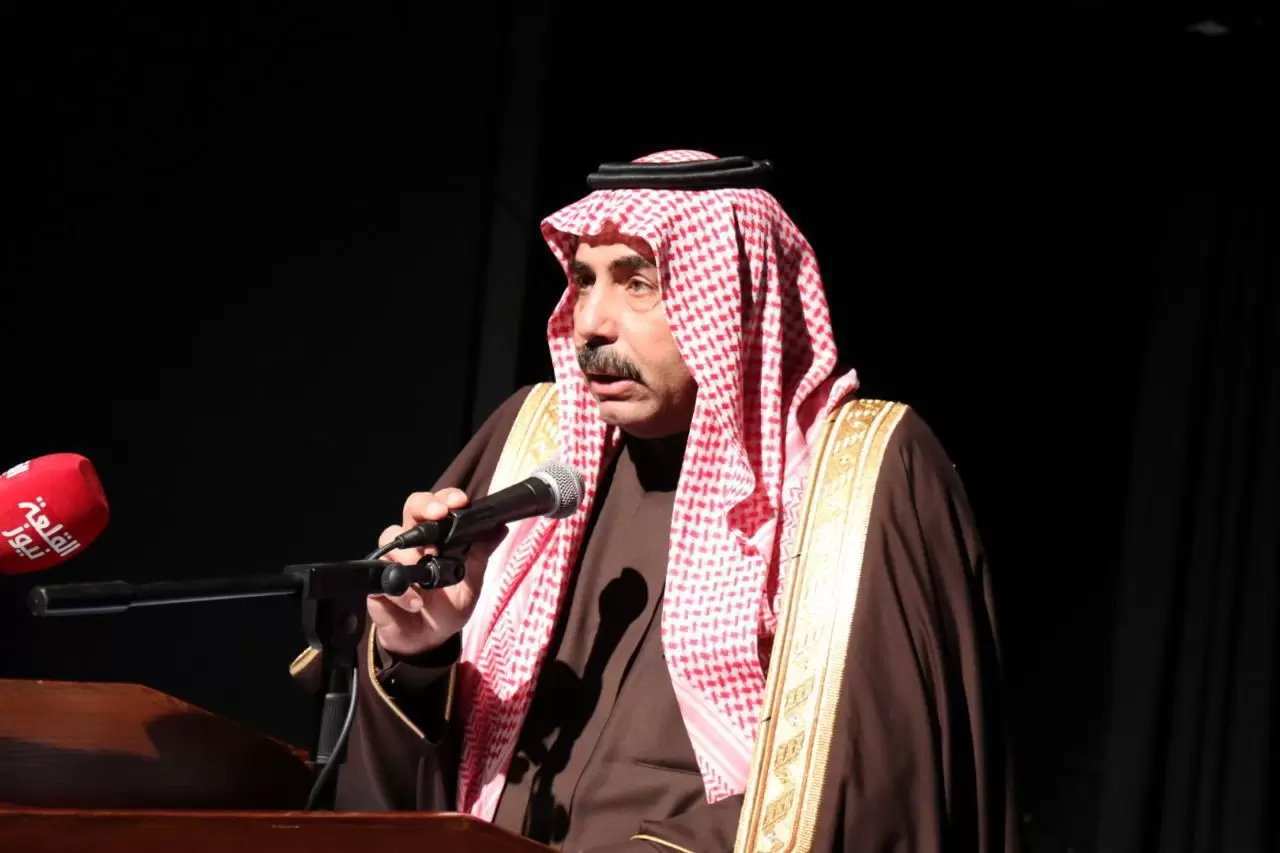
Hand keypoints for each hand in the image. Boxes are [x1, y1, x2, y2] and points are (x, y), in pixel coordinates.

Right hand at [368, 487, 505, 656]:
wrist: (429, 640)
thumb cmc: (448, 605)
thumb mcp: (471, 581)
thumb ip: (481, 554)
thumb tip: (500, 528)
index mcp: (436, 537)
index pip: (437, 506)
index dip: (446, 498)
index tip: (460, 501)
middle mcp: (413, 543)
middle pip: (411, 510)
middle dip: (424, 507)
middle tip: (438, 515)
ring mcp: (393, 562)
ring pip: (391, 540)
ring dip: (411, 555)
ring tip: (428, 576)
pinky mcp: (378, 586)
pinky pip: (382, 580)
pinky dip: (401, 592)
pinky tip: (416, 602)